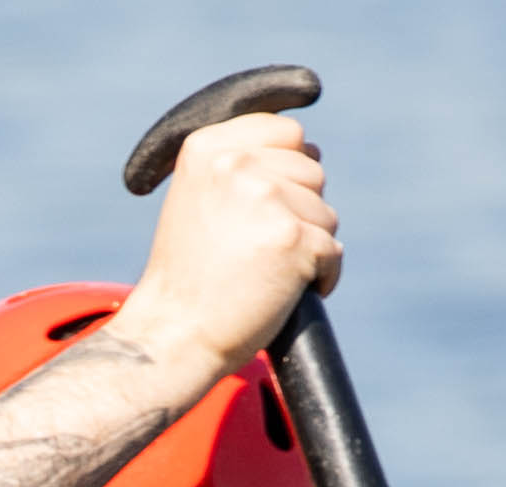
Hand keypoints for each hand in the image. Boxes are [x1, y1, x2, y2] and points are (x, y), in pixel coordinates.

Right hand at [113, 109, 339, 371]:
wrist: (172, 335)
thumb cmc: (187, 277)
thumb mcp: (197, 198)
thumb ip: (241, 165)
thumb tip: (311, 149)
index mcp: (208, 149)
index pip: (287, 132)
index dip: (287, 168)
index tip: (264, 203)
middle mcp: (237, 165)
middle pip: (312, 170)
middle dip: (298, 209)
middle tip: (256, 247)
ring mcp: (268, 199)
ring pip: (325, 212)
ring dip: (307, 244)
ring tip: (265, 271)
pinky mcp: (294, 239)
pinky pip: (332, 251)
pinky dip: (319, 277)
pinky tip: (281, 293)